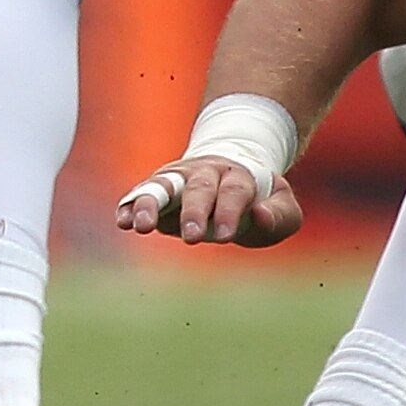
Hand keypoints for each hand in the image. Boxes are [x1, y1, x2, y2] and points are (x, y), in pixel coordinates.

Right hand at [116, 156, 304, 249]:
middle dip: (193, 212)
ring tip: (141, 226)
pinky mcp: (158, 186)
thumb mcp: (282, 206)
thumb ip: (280, 214)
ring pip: (162, 185)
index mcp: (239, 175)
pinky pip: (141, 193)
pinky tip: (123, 221)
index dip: (230, 213)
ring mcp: (178, 177)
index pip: (235, 192)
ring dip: (150, 204)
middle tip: (191, 237)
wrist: (228, 168)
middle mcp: (205, 171)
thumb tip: (260, 217)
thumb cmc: (258, 198)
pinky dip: (130, 205)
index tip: (226, 237)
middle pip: (198, 188)